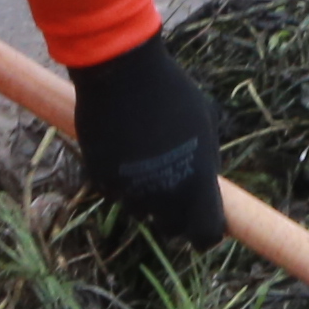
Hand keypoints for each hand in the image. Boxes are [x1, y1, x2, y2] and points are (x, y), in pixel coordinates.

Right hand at [59, 35, 226, 250]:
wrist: (122, 74)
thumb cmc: (172, 92)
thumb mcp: (205, 123)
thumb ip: (206, 160)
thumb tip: (207, 177)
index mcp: (196, 184)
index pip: (206, 234)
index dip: (206, 231)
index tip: (204, 221)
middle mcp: (164, 197)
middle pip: (171, 228)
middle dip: (175, 215)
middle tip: (174, 189)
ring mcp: (130, 191)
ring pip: (141, 210)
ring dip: (146, 195)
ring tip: (147, 156)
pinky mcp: (102, 181)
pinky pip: (116, 192)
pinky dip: (121, 180)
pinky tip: (123, 148)